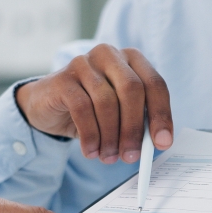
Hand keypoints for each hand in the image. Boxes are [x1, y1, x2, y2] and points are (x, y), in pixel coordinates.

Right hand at [15, 44, 173, 163]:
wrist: (48, 105)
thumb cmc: (92, 109)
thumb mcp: (120, 113)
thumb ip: (139, 121)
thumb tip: (158, 143)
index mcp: (131, 59)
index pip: (155, 84)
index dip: (161, 115)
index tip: (163, 143)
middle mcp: (109, 55)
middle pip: (132, 90)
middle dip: (134, 128)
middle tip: (132, 156)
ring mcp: (84, 63)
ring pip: (106, 102)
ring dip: (110, 136)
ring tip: (109, 157)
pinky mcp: (63, 79)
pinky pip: (82, 109)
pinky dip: (90, 135)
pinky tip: (91, 151)